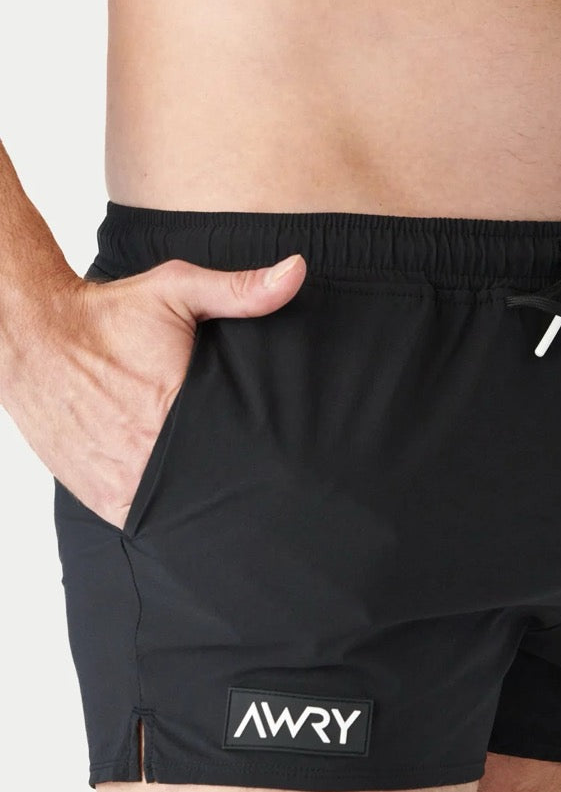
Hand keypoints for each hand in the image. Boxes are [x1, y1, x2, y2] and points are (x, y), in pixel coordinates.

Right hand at [1, 253, 305, 529]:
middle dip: (230, 477)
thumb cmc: (106, 314)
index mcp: (176, 407)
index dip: (257, 455)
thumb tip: (296, 272)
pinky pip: (146, 520)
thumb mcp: (176, 290)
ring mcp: (123, 479)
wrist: (32, 335)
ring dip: (196, 499)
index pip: (237, 450)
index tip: (269, 452)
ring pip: (181, 509)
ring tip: (212, 481)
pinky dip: (162, 511)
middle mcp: (148, 451)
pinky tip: (175, 492)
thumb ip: (240, 290)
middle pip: (212, 484)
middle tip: (244, 467)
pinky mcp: (101, 497)